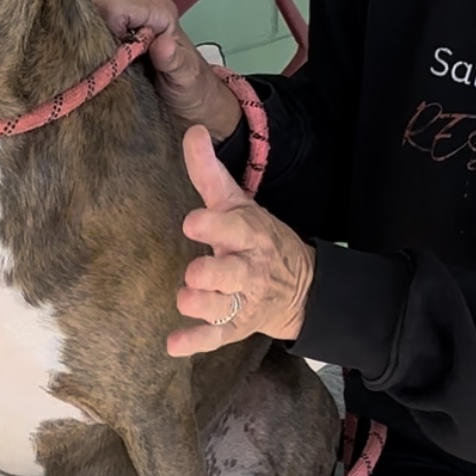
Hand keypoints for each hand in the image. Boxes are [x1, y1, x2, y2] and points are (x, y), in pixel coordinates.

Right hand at [93, 0, 240, 140]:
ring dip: (86, 44)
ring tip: (95, 69)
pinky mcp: (111, 25)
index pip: (111, 8)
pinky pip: (88, 28)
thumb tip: (163, 45)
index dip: (101, 33)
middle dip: (88, 38)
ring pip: (87, 18)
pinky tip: (92, 66)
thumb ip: (174, 61)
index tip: (105, 62)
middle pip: (94, 9)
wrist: (192, 98)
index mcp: (157, 7)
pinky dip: (86, 47)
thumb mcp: (186, 78)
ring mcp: (122, 11)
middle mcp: (136, 1)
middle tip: (97, 69)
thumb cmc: (192, 87)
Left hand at [168, 124, 314, 355]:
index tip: (192, 223)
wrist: (303, 288)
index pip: (234, 228)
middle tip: (196, 272)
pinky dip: (194, 342)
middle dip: (211, 273)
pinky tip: (172, 344)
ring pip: (221, 309)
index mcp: (249, 234)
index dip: (214, 226)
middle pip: (230, 273)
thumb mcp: (237, 202)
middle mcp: (248, 269)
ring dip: (202, 306)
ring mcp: (243, 301)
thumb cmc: (257, 239)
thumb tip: (193, 131)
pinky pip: (214, 339)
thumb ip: (210, 171)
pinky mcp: (235, 328)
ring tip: (186, 299)